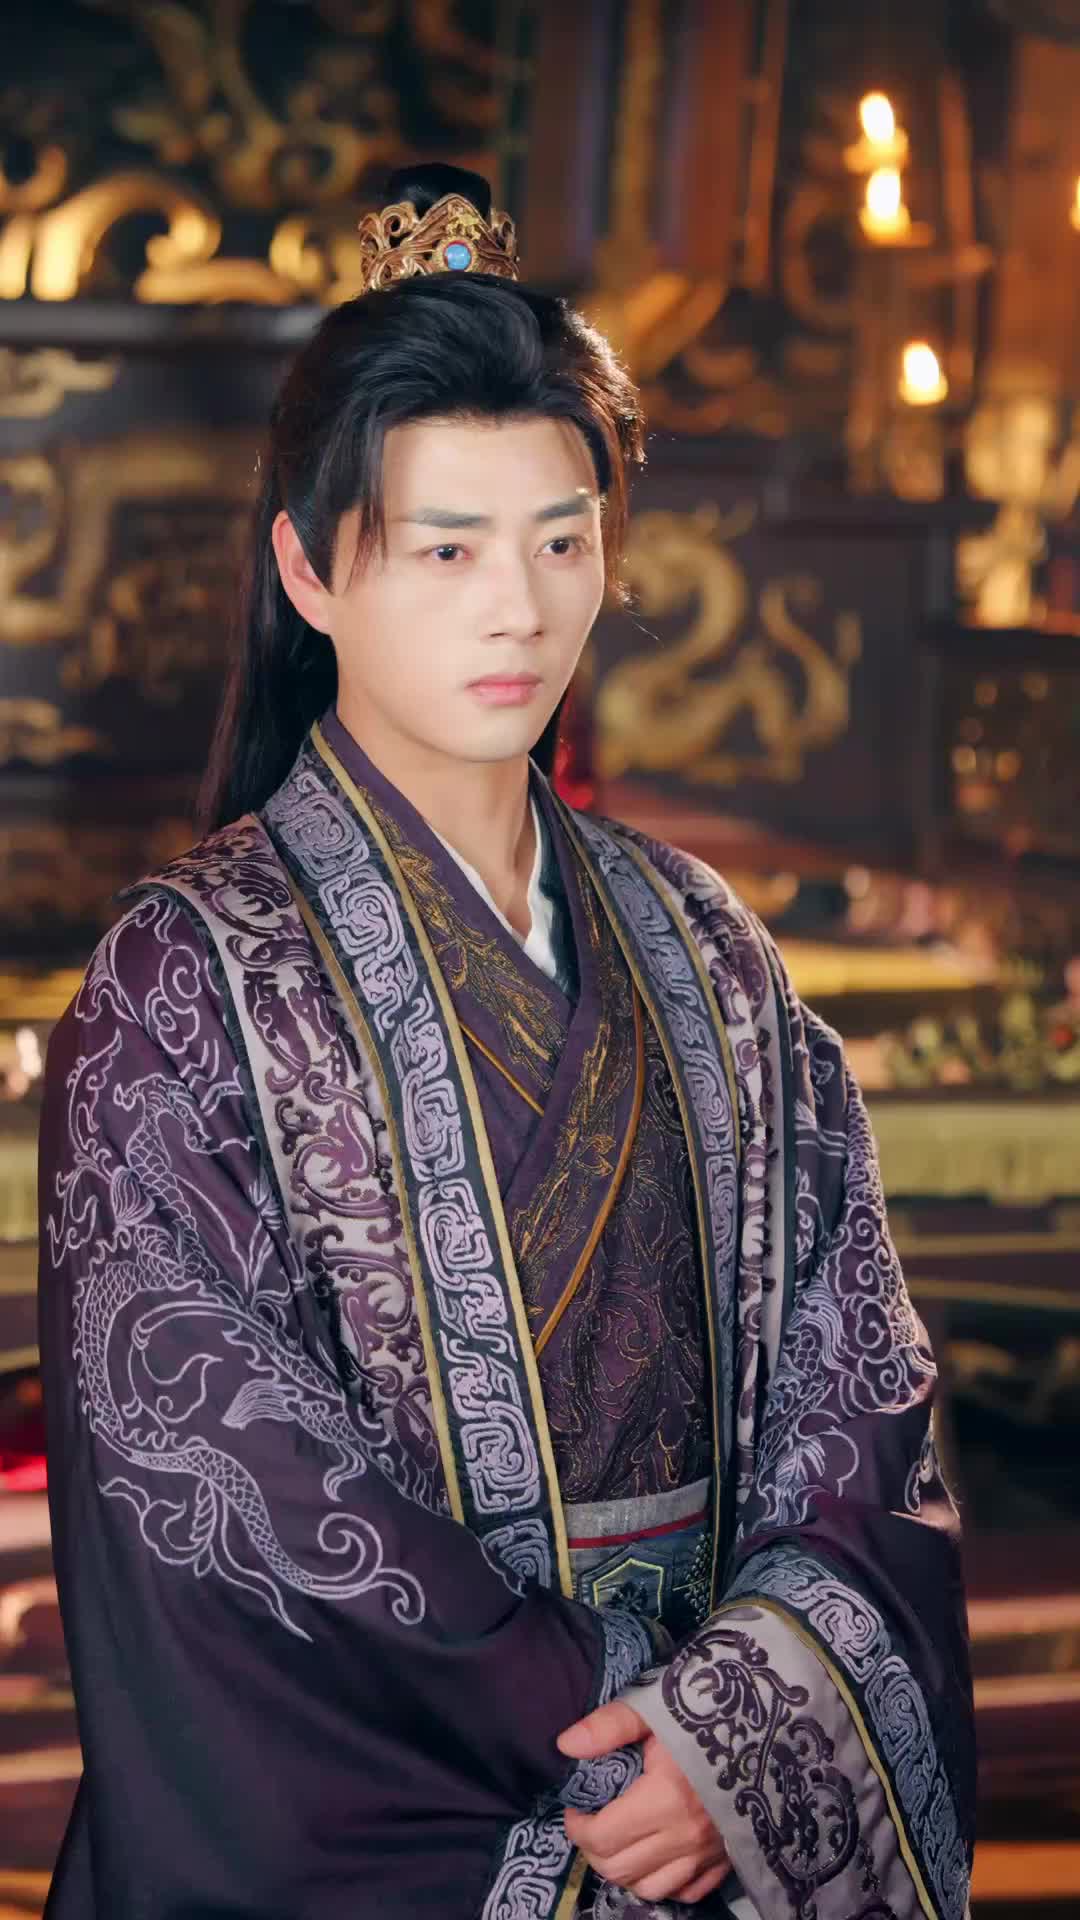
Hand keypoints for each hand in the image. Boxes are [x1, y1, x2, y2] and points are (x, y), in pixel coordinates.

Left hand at [557, 1700, 729, 1904]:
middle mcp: (686, 1836)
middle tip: (591, 1824)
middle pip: (620, 1869)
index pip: (602, 1837)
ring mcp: (708, 1854)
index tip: (575, 1808)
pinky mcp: (726, 1860)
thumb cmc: (707, 1711)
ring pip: (650, 1888)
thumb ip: (609, 1726)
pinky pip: (686, 1892)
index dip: (577, 1826)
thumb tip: (565, 1746)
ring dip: (625, 1871)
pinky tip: (656, 1857)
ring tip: (618, 1842)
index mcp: (665, 1798)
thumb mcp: (655, 1706)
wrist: (768, 1722)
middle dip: (594, 1850)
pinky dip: (663, 1882)